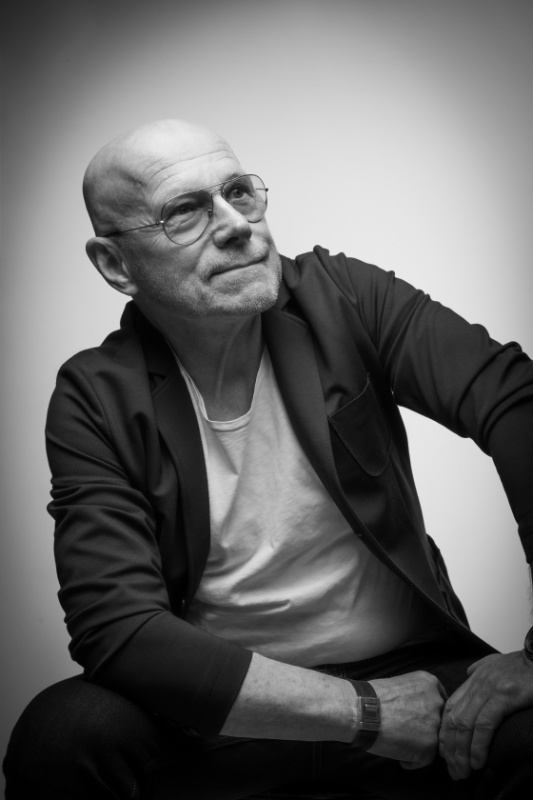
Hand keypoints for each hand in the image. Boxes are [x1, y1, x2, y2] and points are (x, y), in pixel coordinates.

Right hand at [367, 671, 446, 768]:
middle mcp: (438, 703)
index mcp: (430, 683)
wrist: (362, 711)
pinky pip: (424, 759)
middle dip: (424, 727)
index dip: (425, 712)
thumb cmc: (372, 697)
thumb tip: (418, 711)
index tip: (412, 718)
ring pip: (433, 740)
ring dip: (418, 744)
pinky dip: (411, 760)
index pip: (438, 702)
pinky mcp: (429, 748)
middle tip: (405, 731)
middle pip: (438, 720)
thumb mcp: (400, 683)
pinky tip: (397, 752)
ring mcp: (435, 726)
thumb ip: (416, 695)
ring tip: (399, 742)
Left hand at [439, 651, 532, 780]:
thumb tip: (468, 673)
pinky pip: (484, 725)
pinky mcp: (503, 696)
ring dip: (461, 752)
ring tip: (462, 771)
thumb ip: (479, 669)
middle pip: (453, 720)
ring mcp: (488, 689)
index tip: (445, 753)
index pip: (450, 708)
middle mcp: (476, 684)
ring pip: (464, 725)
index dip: (444, 732)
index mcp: (473, 679)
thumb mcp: (494, 663)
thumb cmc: (521, 664)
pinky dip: (478, 745)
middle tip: (453, 770)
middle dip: (450, 748)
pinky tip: (477, 761)